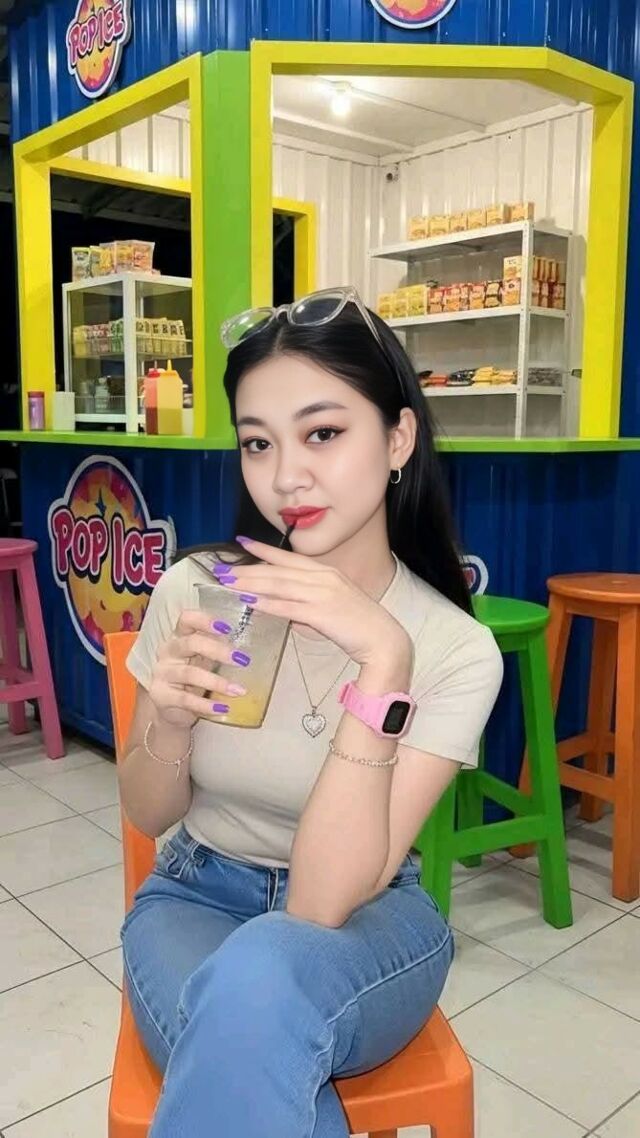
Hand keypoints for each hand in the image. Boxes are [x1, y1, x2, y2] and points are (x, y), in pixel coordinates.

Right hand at [149, 610, 247, 727]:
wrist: (172, 709)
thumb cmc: (192, 679)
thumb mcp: (204, 660)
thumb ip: (218, 649)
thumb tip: (246, 644)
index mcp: (179, 637)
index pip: (186, 619)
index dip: (205, 620)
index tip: (228, 628)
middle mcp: (168, 651)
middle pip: (190, 643)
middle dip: (218, 650)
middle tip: (243, 660)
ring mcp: (162, 673)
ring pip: (190, 673)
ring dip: (217, 682)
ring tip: (239, 691)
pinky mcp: (160, 695)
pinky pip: (185, 700)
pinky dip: (206, 705)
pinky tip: (223, 709)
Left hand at [214, 538, 412, 669]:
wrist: (384, 640)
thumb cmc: (359, 626)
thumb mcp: (333, 608)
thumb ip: (309, 606)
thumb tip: (289, 613)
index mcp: (326, 573)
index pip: (289, 558)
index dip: (264, 551)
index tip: (242, 543)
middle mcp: (323, 578)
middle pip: (279, 570)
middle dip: (248, 569)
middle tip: (223, 569)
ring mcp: (323, 594)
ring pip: (279, 585)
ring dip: (251, 584)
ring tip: (229, 584)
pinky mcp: (322, 613)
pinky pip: (289, 607)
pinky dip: (267, 604)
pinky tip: (250, 603)